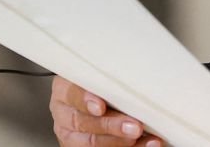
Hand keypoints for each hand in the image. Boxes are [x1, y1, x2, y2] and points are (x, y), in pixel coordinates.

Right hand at [48, 76, 163, 146]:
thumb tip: (136, 70)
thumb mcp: (98, 72)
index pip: (71, 94)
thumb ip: (108, 74)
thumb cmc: (103, 82)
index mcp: (64, 88)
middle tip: (135, 126)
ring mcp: (70, 134)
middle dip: (110, 125)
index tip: (101, 106)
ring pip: (91, 141)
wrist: (96, 101)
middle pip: (83, 121)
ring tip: (140, 136)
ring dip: (119, 141)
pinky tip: (146, 144)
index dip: (85, 100)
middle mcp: (64, 112)